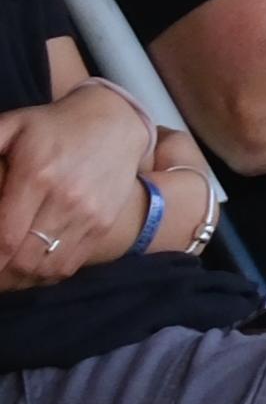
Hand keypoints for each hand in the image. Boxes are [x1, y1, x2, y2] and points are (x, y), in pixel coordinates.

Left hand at [0, 84, 156, 287]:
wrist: (116, 124)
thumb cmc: (53, 126)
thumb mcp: (13, 125)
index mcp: (37, 175)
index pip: (6, 236)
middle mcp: (66, 199)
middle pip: (25, 259)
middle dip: (0, 275)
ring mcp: (89, 215)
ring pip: (47, 268)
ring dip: (19, 279)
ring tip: (3, 276)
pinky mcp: (103, 225)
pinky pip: (70, 265)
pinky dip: (44, 276)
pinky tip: (28, 271)